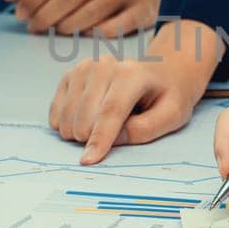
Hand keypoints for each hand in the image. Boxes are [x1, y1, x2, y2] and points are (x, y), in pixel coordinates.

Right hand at [47, 20, 218, 163]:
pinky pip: (57, 112)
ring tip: (104, 125)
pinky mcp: (70, 75)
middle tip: (116, 133)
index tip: (88, 161)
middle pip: (85, 117)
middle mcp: (104, 66)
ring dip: (80, 133)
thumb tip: (113, 139)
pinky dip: (67, 124)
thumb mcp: (172, 115)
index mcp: (132, 75)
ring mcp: (84, 68)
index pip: (111, 111)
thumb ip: (146, 129)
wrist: (160, 72)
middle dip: (93, 139)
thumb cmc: (167, 96)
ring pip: (68, 117)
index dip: (100, 139)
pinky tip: (86, 120)